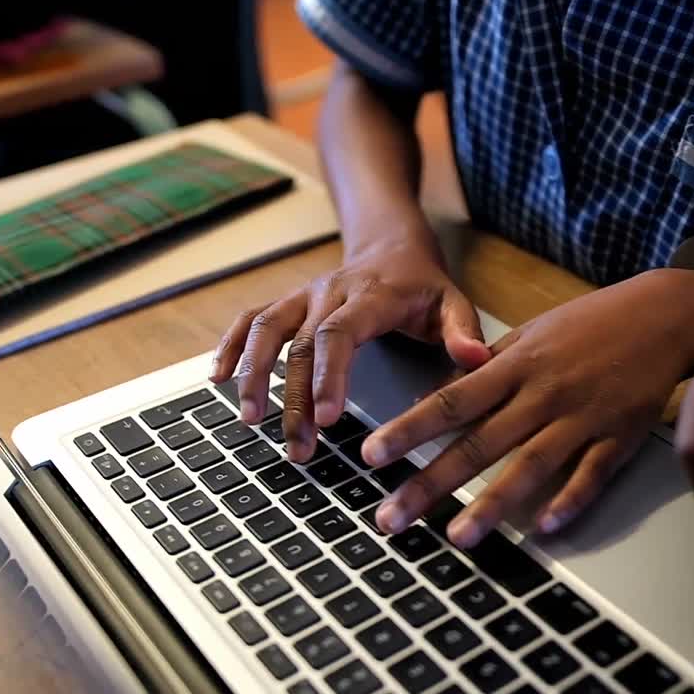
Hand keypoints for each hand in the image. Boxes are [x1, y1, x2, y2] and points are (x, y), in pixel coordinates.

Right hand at [210, 235, 490, 460]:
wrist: (392, 245)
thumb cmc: (424, 287)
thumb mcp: (453, 303)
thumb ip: (464, 332)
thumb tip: (476, 360)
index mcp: (370, 295)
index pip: (340, 334)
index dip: (329, 375)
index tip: (328, 419)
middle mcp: (328, 292)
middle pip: (300, 345)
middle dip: (294, 399)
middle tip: (297, 448)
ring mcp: (303, 296)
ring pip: (266, 330)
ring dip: (253, 375)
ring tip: (250, 421)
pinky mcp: (287, 303)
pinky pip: (250, 320)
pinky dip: (230, 347)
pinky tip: (217, 380)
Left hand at [362, 269, 693, 547]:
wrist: (663, 314)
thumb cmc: (590, 324)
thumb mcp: (530, 334)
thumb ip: (484, 370)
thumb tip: (434, 399)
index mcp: (515, 366)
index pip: (450, 402)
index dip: (408, 430)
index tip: (371, 455)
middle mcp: (542, 393)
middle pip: (478, 443)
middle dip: (430, 483)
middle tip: (390, 518)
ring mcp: (581, 417)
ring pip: (530, 466)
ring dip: (492, 505)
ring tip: (456, 538)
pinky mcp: (619, 436)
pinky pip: (591, 474)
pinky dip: (571, 501)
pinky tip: (547, 528)